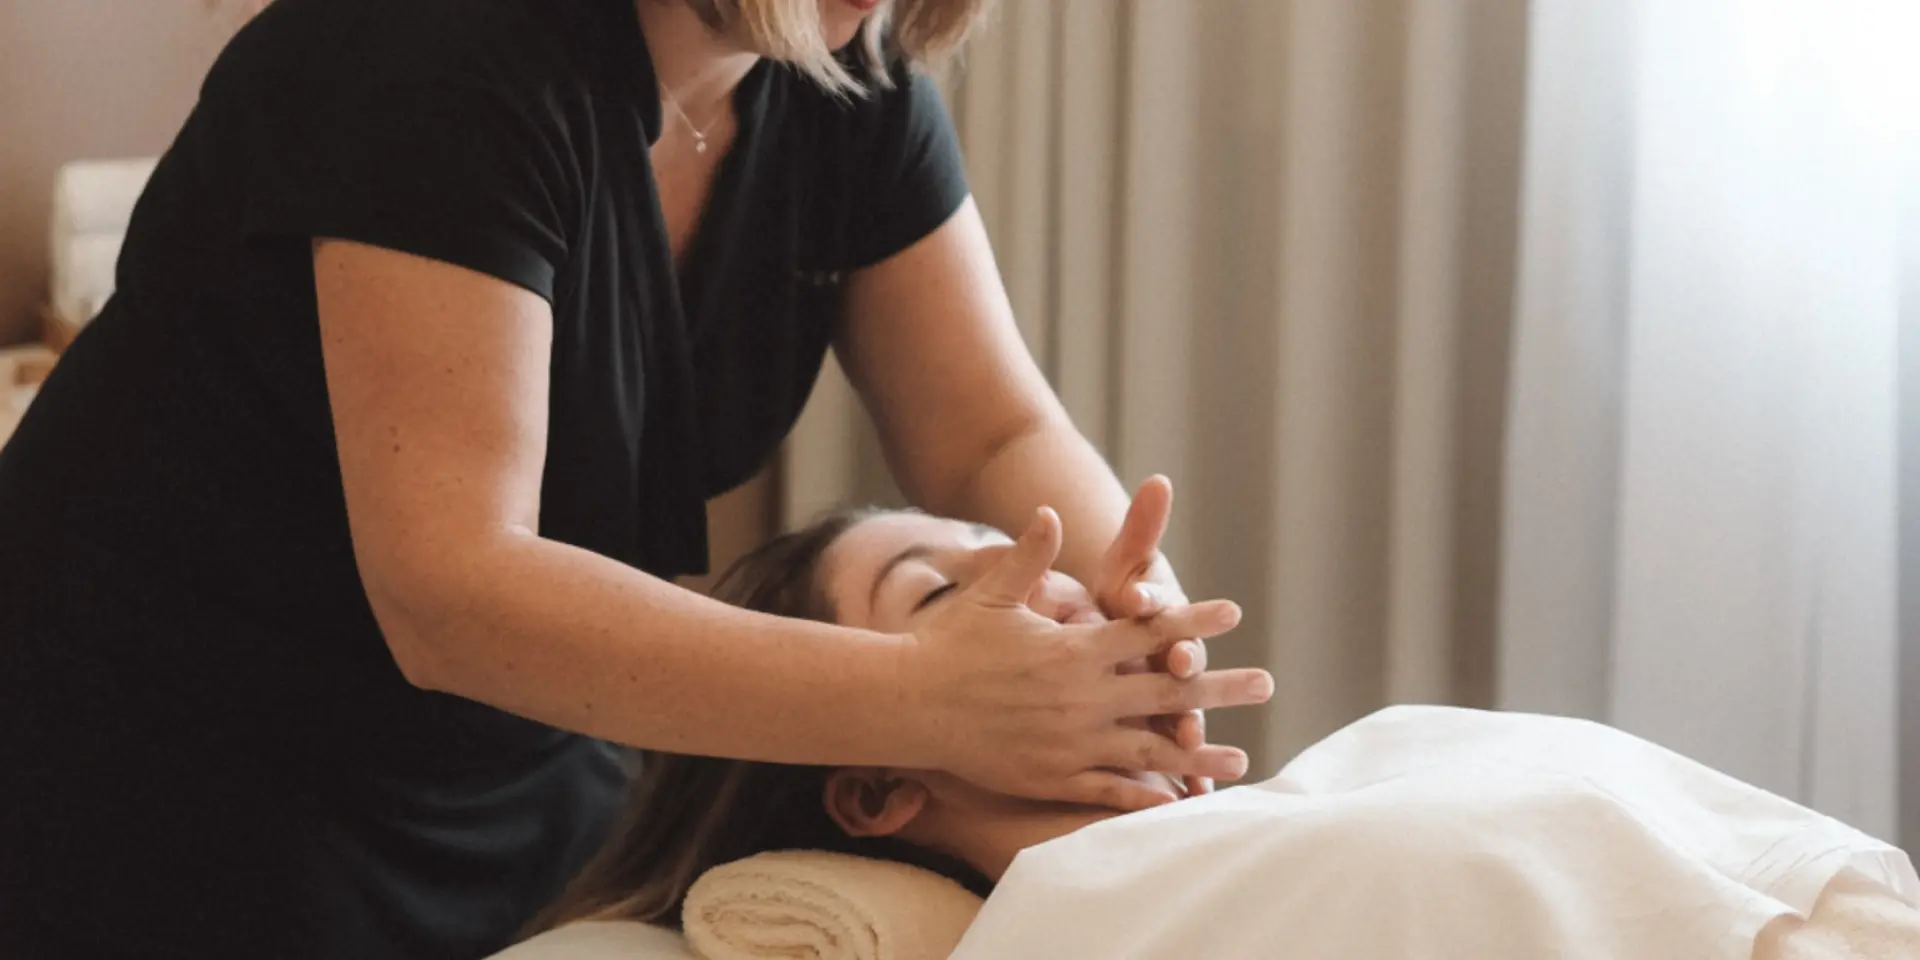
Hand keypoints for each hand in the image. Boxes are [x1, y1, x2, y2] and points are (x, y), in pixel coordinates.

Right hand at [903, 507, 1273, 811]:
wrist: (909, 705)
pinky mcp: (1052, 777)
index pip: (1147, 632)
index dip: (1192, 620)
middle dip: (1220, 687)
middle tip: (1267, 684)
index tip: (1232, 612)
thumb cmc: (949, 643)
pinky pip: (1110, 790)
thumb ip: (1029, 557)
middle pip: (1167, 692)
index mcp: (1075, 650)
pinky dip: (1146, 797)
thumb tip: (1048, 511)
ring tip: (1242, 759)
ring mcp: (1070, 742)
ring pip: (1150, 749)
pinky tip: (1178, 802)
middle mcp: (1082, 698)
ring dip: (1199, 754)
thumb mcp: (992, 593)